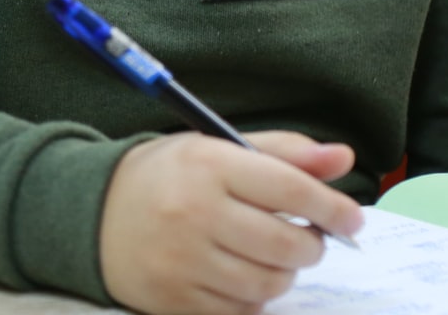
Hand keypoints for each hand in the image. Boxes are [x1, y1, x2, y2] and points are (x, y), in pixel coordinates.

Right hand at [100, 131, 361, 314]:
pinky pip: (240, 311)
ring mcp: (182, 261)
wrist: (94, 213)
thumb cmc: (170, 176)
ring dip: (284, 274)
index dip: (332, 207)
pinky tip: (241, 275)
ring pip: (268, 284)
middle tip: (308, 239)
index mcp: (209, 165)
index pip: (290, 189)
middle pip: (285, 244)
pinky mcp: (174, 300)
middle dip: (312, 246)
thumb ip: (285, 153)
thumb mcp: (219, 148)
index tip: (353, 219)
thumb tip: (343, 157)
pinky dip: (253, 299)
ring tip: (270, 255)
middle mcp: (194, 212)